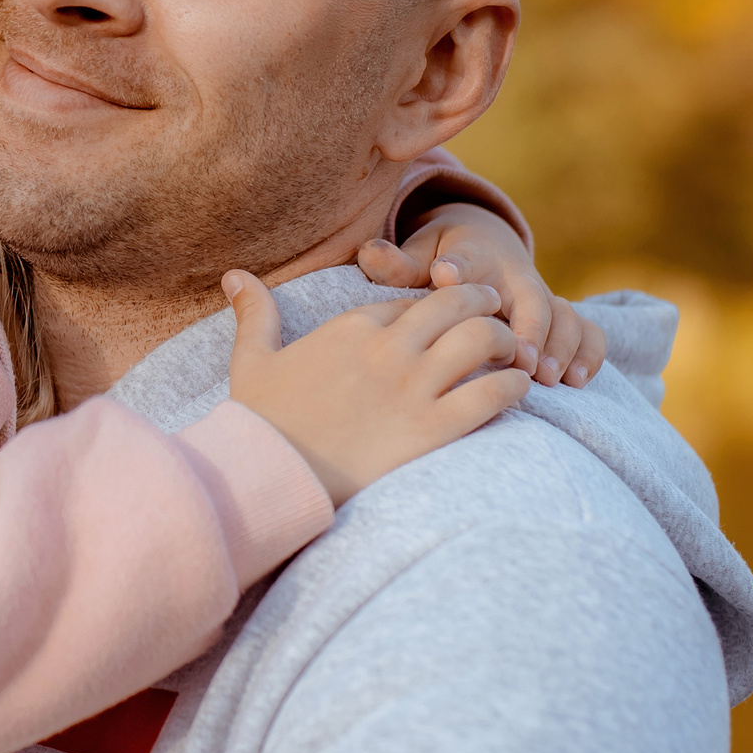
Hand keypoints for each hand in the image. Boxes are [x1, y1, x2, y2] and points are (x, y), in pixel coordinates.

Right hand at [225, 270, 532, 504]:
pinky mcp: (433, 428)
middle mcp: (389, 348)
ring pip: (482, 341)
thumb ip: (254, 313)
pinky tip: (518, 390)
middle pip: (457, 305)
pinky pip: (491, 394)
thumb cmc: (261, 421)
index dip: (436, 305)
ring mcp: (414, 387)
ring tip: (514, 354)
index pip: (413, 300)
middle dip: (482, 305)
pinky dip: (513, 387)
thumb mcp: (253, 359)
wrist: (274, 476)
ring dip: (505, 341)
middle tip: (497, 317)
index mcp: (352, 327)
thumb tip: (234, 275)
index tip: (449, 315)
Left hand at [357, 203, 606, 388]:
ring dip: (561, 346)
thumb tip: (368, 254)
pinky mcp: (561, 319)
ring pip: (565, 316)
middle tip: (522, 361)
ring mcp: (544, 298)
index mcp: (475, 256)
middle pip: (532, 295)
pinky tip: (579, 382)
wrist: (484, 248)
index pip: (467, 260)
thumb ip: (397, 262)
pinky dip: (590, 353)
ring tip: (548, 378)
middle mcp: (516, 277)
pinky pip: (589, 332)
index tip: (445, 278)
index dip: (458, 269)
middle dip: (530, 327)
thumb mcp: (419, 254)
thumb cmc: (443, 259)